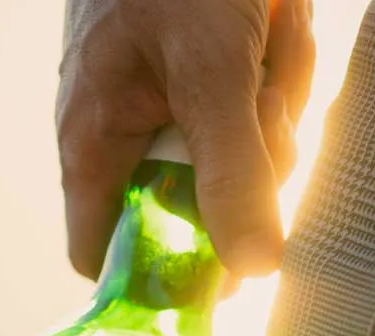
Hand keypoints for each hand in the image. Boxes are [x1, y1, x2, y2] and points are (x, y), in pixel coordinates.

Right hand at [57, 0, 314, 279]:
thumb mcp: (213, 72)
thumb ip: (233, 175)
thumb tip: (255, 271)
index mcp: (94, 146)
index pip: (100, 253)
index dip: (153, 268)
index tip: (219, 262)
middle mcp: (124, 134)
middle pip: (192, 208)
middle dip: (245, 169)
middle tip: (264, 111)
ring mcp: (169, 102)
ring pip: (236, 154)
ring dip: (274, 105)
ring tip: (271, 36)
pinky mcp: (208, 71)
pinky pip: (255, 102)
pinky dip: (279, 67)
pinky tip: (278, 21)